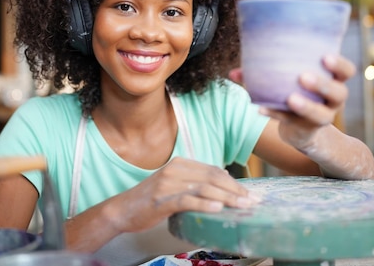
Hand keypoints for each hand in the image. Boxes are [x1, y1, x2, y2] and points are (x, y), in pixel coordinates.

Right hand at [109, 157, 259, 233]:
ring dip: (226, 198)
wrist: (122, 210)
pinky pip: (187, 200)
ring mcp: (168, 184)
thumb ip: (195, 181)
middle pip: (212, 178)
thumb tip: (223, 179)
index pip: (213, 171)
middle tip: (252, 201)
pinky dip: (204, 204)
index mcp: (180, 163)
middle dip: (235, 190)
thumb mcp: (174, 185)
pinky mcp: (162, 199)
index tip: (249, 193)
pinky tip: (217, 209)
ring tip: (242, 206)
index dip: (234, 182)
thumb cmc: (150, 201)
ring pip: (204, 188)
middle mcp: (175, 170)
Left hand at [230, 54, 355, 150]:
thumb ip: (263, 72)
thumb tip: (233, 72)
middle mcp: (333, 100)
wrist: (302, 130)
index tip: (325, 56)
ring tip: (290, 99)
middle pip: (338, 92)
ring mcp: (323, 117)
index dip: (340, 64)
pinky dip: (276, 114)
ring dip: (305, 106)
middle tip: (303, 76)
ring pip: (321, 114)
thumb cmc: (294, 93)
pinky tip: (261, 108)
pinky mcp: (307, 129)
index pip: (347, 71)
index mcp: (333, 81)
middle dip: (322, 84)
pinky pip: (293, 122)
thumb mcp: (287, 81)